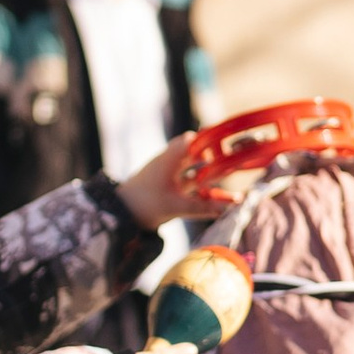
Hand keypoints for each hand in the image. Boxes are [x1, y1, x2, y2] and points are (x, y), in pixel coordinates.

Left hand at [118, 132, 253, 226]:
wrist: (121, 214)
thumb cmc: (145, 204)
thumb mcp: (176, 207)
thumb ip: (204, 208)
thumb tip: (228, 209)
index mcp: (169, 159)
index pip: (191, 140)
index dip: (208, 139)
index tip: (226, 143)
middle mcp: (168, 163)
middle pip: (194, 153)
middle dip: (213, 156)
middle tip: (232, 158)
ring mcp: (167, 174)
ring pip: (192, 168)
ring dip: (207, 171)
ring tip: (227, 174)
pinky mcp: (166, 186)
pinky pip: (187, 182)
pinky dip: (199, 185)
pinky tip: (212, 193)